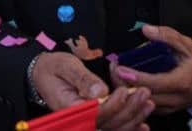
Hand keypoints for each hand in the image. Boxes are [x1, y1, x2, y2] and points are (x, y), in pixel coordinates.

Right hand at [33, 52, 152, 130]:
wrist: (43, 74)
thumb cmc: (53, 68)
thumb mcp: (65, 66)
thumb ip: (82, 79)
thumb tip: (100, 91)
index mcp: (69, 109)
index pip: (96, 114)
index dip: (113, 106)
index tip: (124, 91)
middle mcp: (79, 121)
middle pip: (109, 124)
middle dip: (130, 111)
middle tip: (144, 94)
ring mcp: (87, 123)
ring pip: (114, 128)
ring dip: (134, 118)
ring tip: (148, 103)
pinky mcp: (94, 121)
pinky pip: (113, 128)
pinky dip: (129, 127)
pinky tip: (143, 125)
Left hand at [109, 24, 191, 114]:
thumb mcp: (189, 46)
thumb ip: (167, 36)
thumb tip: (146, 29)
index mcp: (182, 82)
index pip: (155, 83)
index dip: (135, 77)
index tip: (119, 68)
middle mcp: (175, 98)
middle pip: (145, 96)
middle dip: (125, 84)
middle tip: (113, 68)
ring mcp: (171, 107)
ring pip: (143, 105)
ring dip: (127, 91)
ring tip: (117, 75)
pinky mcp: (167, 111)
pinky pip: (147, 108)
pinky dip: (135, 98)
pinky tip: (127, 85)